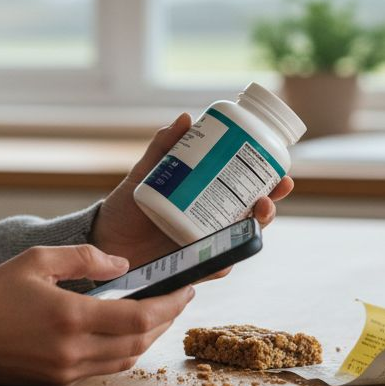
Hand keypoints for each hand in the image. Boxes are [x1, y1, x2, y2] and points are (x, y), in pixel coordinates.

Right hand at [0, 244, 193, 385]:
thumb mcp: (37, 260)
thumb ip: (84, 258)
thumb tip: (123, 265)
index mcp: (70, 317)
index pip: (137, 317)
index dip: (168, 305)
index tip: (185, 290)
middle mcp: (73, 349)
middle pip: (138, 342)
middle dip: (165, 320)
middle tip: (178, 299)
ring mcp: (66, 370)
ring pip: (125, 360)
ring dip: (147, 338)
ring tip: (158, 313)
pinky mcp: (59, 381)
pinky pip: (104, 369)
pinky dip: (123, 351)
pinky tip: (126, 332)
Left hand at [89, 113, 294, 269]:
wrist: (103, 240)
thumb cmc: (126, 207)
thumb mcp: (146, 173)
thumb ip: (163, 147)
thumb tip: (185, 117)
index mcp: (207, 199)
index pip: (246, 190)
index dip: (269, 183)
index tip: (281, 172)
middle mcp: (211, 224)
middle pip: (252, 217)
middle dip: (269, 206)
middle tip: (269, 195)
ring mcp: (204, 247)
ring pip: (240, 241)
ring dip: (255, 230)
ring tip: (257, 214)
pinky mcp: (192, 267)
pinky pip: (216, 266)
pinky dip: (225, 259)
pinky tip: (229, 251)